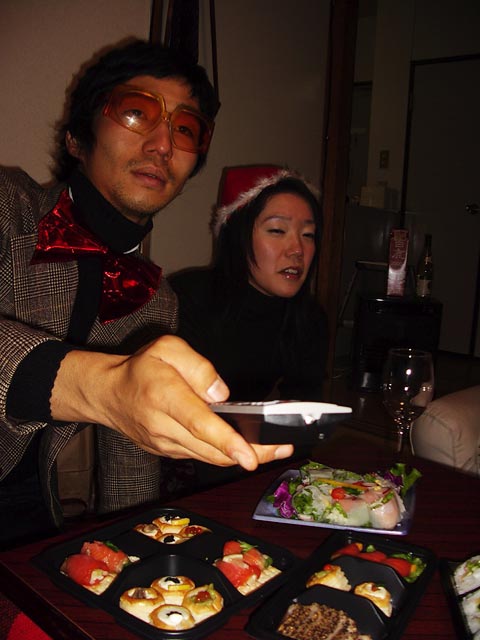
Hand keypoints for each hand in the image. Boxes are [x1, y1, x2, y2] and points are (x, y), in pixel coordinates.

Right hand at [51, 335, 292, 469]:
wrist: (107, 395)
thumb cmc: (140, 368)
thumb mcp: (167, 348)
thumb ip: (198, 367)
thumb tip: (222, 394)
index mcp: (164, 397)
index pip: (199, 424)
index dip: (228, 441)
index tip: (251, 456)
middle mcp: (163, 427)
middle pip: (212, 449)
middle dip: (252, 452)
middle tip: (283, 446)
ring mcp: (165, 445)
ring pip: (209, 457)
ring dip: (241, 456)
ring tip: (274, 448)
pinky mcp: (168, 452)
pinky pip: (200, 456)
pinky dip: (224, 454)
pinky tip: (244, 446)